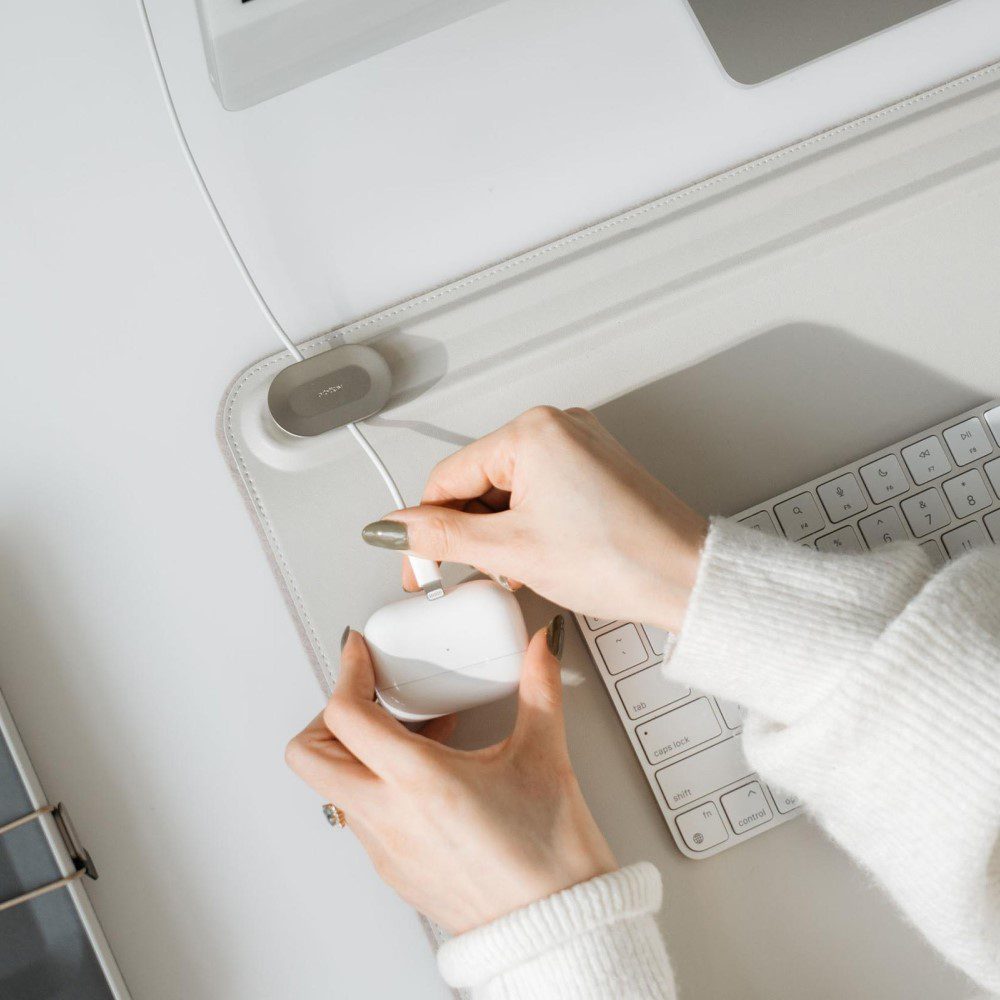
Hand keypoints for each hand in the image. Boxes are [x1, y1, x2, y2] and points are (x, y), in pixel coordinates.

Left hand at [285, 623, 616, 934]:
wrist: (556, 929)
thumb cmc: (549, 860)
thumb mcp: (545, 757)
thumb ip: (539, 688)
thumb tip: (540, 650)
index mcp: (419, 781)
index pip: (345, 714)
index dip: (348, 671)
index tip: (361, 654)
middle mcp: (390, 817)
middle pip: (308, 756)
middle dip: (328, 716)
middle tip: (366, 699)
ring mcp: (386, 849)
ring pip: (332, 787)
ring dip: (354, 753)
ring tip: (407, 736)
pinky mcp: (395, 871)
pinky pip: (360, 818)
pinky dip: (375, 787)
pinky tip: (424, 779)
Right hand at [363, 406, 706, 632]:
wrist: (687, 578)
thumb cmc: (622, 559)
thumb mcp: (512, 552)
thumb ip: (442, 537)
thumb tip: (394, 529)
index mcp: (532, 432)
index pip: (447, 478)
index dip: (426, 529)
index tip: (418, 566)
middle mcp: (557, 427)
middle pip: (477, 480)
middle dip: (470, 531)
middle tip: (473, 572)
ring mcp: (579, 445)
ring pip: (508, 488)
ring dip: (499, 530)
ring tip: (519, 567)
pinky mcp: (594, 467)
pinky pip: (539, 489)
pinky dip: (528, 523)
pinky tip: (537, 554)